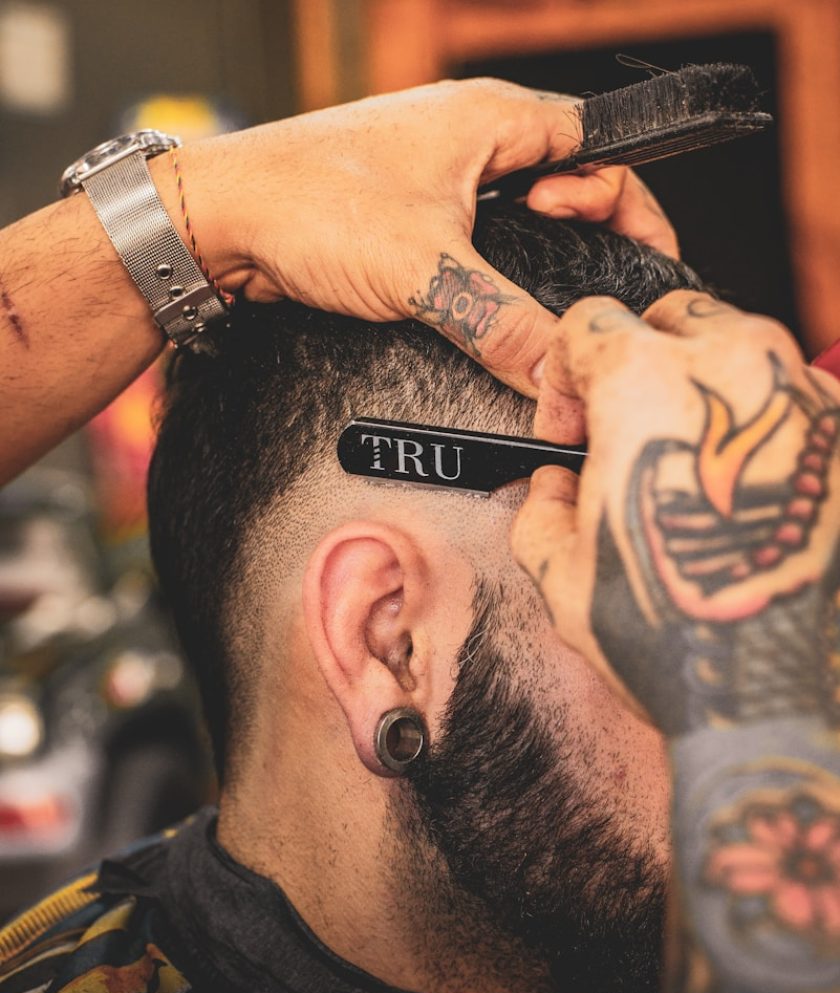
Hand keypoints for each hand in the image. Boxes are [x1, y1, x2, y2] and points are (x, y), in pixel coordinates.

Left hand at [168, 79, 676, 395]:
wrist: (220, 221)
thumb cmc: (308, 206)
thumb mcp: (424, 271)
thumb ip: (503, 324)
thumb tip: (560, 377)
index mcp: (494, 118)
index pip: (603, 152)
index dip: (634, 209)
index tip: (647, 265)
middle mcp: (472, 136)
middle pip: (569, 186)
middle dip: (588, 240)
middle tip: (583, 295)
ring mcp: (440, 174)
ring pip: (520, 218)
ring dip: (536, 263)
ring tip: (536, 308)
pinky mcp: (411, 214)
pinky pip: (476, 241)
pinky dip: (493, 274)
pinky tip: (490, 311)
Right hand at [511, 291, 839, 733]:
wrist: (777, 696)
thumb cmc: (671, 636)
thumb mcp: (561, 574)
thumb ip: (541, 508)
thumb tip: (555, 487)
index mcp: (648, 382)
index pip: (590, 322)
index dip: (562, 374)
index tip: (567, 429)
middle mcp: (738, 366)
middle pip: (673, 314)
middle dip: (638, 356)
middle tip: (628, 432)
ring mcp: (808, 396)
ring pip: (746, 345)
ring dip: (706, 387)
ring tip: (694, 466)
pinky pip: (798, 399)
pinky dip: (765, 426)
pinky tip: (749, 493)